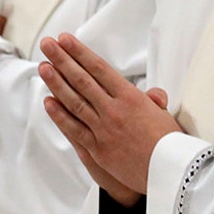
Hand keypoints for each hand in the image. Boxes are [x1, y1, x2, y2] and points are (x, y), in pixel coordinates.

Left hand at [37, 34, 178, 198]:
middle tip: (48, 45)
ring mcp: (103, 129)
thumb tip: (153, 94)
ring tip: (43, 67)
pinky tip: (49, 102)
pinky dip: (60, 115)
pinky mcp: (97, 149)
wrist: (168, 173)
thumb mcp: (165, 116)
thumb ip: (154, 102)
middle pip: (82, 80)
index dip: (80, 53)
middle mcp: (113, 110)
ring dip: (56, 83)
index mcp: (131, 98)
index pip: (99, 69)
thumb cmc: (170, 145)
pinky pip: (74, 129)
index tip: (66, 41)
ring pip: (74, 102)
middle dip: (63, 60)